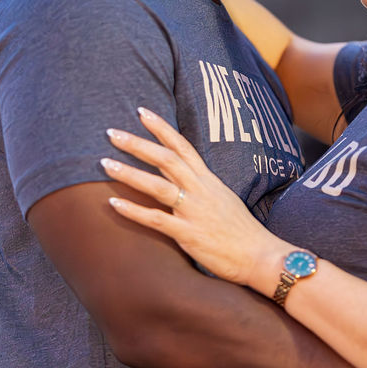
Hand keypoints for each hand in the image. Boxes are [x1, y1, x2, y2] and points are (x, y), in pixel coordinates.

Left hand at [103, 110, 286, 285]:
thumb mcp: (223, 199)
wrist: (261, 256)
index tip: (141, 111)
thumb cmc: (241, 232)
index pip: (183, 146)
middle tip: (111, 133)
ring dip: (129, 173)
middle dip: (137, 144)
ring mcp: (194, 212)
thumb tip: (178, 179)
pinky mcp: (189, 235)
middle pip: (166, 158)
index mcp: (208, 180)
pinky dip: (134, 211)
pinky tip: (113, 204)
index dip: (161, 127)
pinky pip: (157, 220)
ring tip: (105, 163)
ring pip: (158, 185)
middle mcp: (200, 190)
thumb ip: (200, 188)